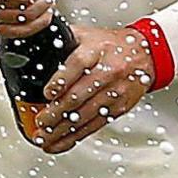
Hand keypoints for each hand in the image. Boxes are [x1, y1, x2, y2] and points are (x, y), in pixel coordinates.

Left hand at [27, 24, 154, 150]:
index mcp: (96, 50)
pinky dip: (75, 137)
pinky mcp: (118, 108)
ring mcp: (114, 92)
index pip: (78, 64)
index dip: (62, 80)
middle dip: (56, 113)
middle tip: (40, 122)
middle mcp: (107, 71)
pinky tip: (60, 143)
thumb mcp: (86, 35)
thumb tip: (33, 46)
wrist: (144, 54)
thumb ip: (62, 40)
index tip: (48, 94)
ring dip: (62, 130)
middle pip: (79, 95)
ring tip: (44, 137)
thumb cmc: (110, 45)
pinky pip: (94, 126)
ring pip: (85, 115)